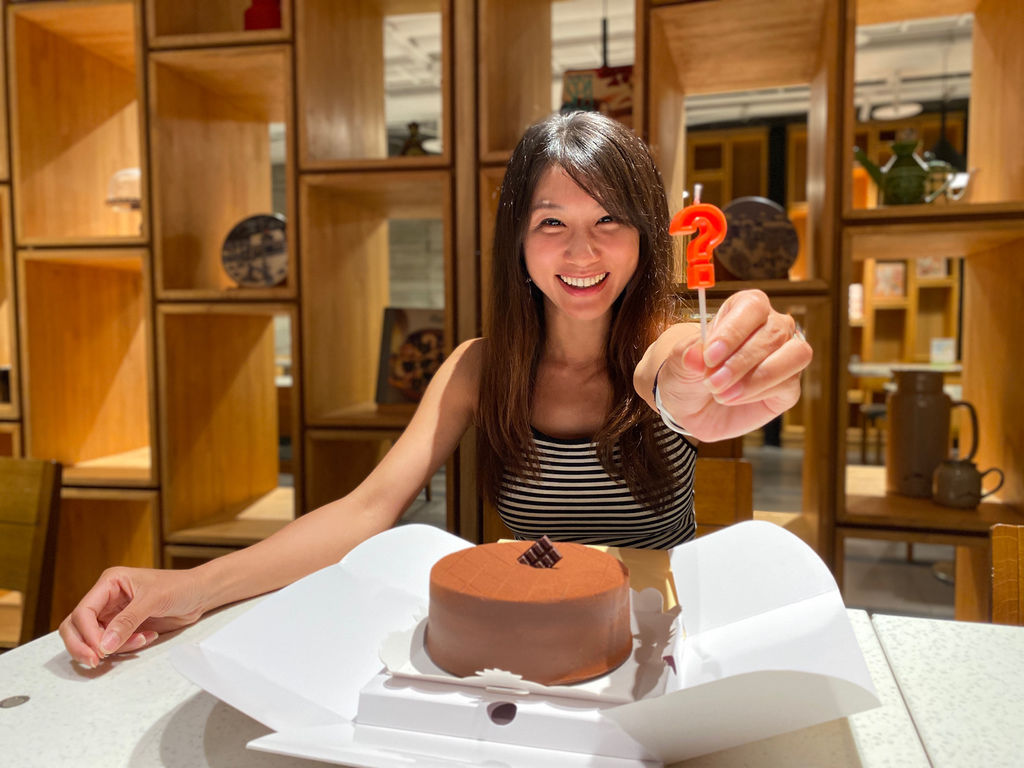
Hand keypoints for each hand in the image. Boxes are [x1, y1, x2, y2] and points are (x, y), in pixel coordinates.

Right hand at [59, 567, 204, 668]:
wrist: (199, 594)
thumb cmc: (179, 587)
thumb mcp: (153, 600)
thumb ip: (127, 621)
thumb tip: (103, 645)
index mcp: (110, 583)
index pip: (83, 611)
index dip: (86, 633)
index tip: (100, 650)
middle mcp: (106, 598)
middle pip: (76, 626)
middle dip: (84, 645)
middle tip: (97, 661)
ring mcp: (113, 614)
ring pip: (93, 639)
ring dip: (113, 646)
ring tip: (141, 640)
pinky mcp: (123, 628)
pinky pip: (112, 644)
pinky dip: (126, 647)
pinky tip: (147, 637)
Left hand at [657, 290, 811, 441]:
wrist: (693, 406)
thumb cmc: (689, 374)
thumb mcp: (678, 364)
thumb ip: (686, 355)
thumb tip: (695, 355)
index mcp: (745, 308)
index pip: (752, 306)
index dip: (733, 331)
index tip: (710, 356)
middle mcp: (772, 326)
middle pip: (774, 331)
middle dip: (740, 361)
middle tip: (712, 382)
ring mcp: (785, 354)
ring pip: (794, 354)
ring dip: (756, 378)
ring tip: (722, 393)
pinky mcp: (789, 384)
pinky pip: (789, 382)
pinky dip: (758, 393)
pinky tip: (733, 398)